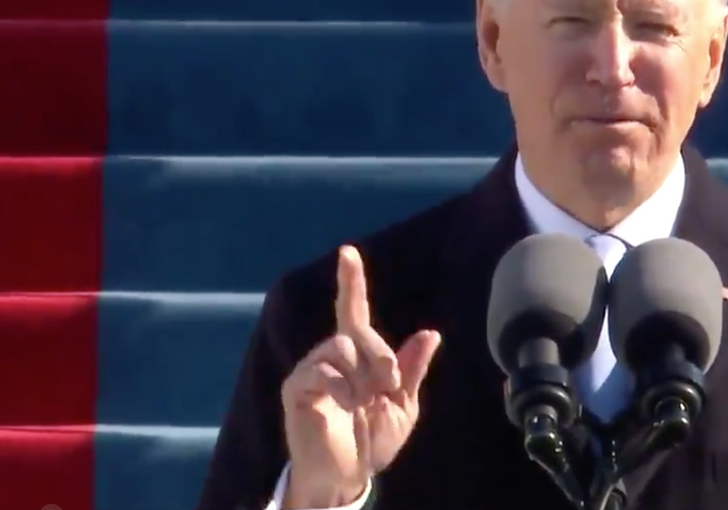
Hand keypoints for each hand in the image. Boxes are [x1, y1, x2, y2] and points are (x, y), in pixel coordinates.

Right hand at [280, 245, 441, 507]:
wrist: (347, 476)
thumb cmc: (372, 441)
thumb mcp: (402, 406)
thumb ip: (412, 370)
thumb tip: (430, 333)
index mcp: (358, 356)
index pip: (353, 311)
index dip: (351, 281)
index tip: (347, 252)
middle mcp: (332, 355)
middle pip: (357, 330)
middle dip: (380, 357)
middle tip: (387, 386)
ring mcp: (312, 370)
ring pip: (341, 348)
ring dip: (361, 378)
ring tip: (362, 404)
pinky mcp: (297, 388)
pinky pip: (322, 370)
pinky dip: (342, 388)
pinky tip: (345, 406)